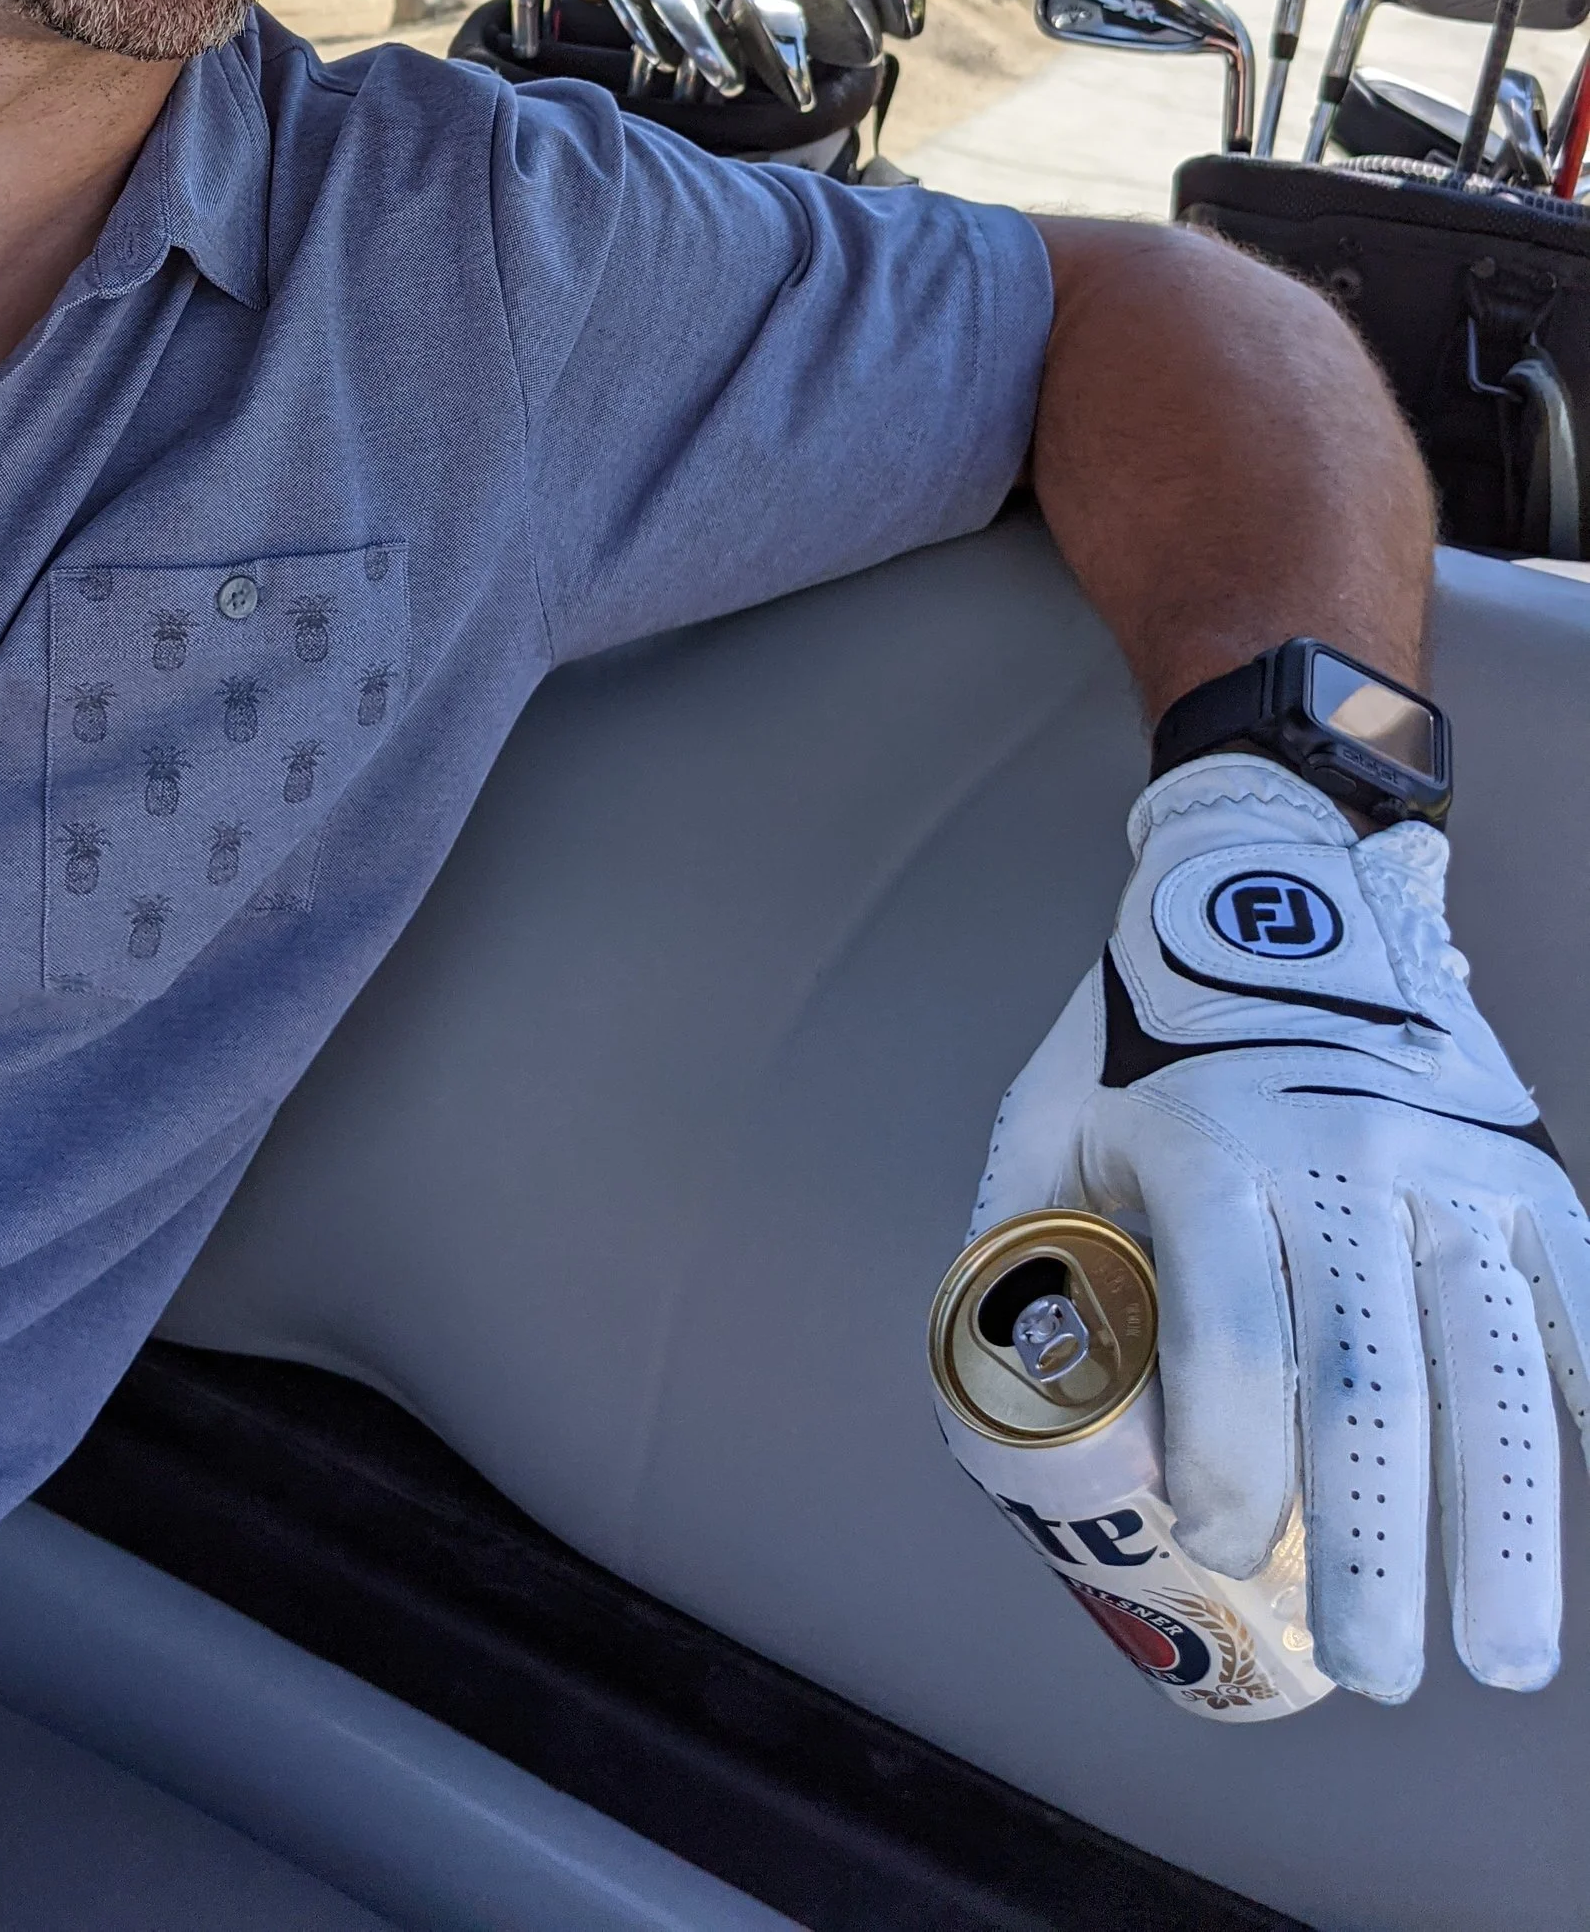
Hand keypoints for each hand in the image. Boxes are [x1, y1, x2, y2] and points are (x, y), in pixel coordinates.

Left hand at [975, 753, 1589, 1700]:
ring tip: (1501, 1655)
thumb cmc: (1143, 1036)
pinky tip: (1584, 1503)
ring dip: (1504, 1527)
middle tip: (1373, 1668)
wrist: (1279, 880)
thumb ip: (1024, 1257)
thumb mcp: (1048, 1117)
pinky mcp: (1527, 1165)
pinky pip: (1577, 1303)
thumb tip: (1014, 1420)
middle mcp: (1339, 1159)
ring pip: (1487, 1367)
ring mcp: (1448, 1163)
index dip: (1235, 1468)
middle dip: (1376, 1548)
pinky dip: (1588, 1402)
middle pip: (1370, 1385)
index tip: (1226, 1553)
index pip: (1233, 1340)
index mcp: (1207, 1150)